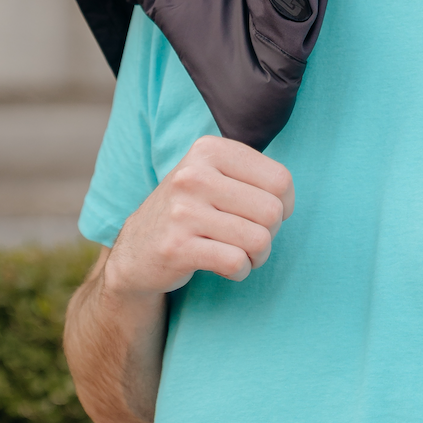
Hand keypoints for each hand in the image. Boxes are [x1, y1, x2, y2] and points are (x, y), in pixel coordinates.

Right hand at [106, 137, 293, 296]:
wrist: (135, 251)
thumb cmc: (189, 213)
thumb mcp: (213, 176)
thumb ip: (252, 175)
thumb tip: (286, 198)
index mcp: (208, 150)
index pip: (280, 180)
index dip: (284, 205)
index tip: (261, 215)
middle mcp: (193, 176)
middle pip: (272, 212)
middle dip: (270, 234)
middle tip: (248, 239)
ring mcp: (182, 211)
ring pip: (259, 240)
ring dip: (257, 257)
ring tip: (239, 254)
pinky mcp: (176, 247)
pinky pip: (236, 263)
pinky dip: (239, 272)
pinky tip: (224, 268)